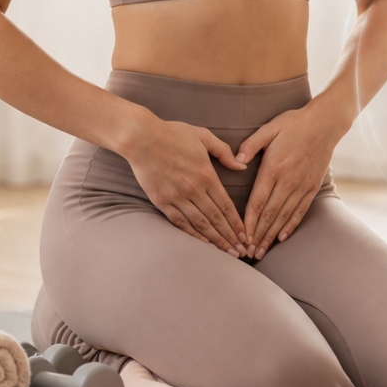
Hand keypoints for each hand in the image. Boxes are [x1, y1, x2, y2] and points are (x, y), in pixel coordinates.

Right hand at [122, 114, 249, 257]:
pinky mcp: (161, 201)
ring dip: (215, 240)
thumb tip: (242, 165)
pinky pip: (180, 222)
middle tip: (242, 251)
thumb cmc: (173, 134)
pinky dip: (192, 234)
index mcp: (207, 175)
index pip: (226, 205)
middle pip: (216, 218)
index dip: (237, 223)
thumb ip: (224, 152)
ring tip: (227, 252)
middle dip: (230, 237)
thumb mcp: (204, 137)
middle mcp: (194, 189)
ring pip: (200, 224)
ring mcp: (177, 197)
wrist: (141, 138)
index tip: (246, 235)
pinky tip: (203, 244)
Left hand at [237, 103, 344, 258]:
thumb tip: (236, 161)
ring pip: (284, 216)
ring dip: (272, 235)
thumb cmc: (294, 123)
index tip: (240, 236)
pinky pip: (300, 210)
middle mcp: (288, 180)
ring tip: (262, 251)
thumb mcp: (269, 128)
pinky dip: (291, 225)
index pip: (257, 202)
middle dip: (258, 235)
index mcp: (273, 168)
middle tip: (248, 252)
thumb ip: (251, 144)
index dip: (248, 222)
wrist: (326, 123)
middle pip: (270, 214)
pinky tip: (282, 237)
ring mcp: (302, 185)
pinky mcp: (313, 187)